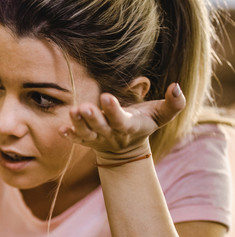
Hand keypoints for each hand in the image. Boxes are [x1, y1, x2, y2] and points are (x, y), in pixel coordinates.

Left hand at [61, 82, 185, 161]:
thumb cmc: (144, 123)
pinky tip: (61, 130)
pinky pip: (77, 139)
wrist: (126, 148)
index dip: (113, 110)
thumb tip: (177, 86)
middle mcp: (111, 134)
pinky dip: (70, 136)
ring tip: (72, 112)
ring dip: (78, 124)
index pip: (121, 120)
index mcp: (129, 127)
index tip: (105, 96)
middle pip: (100, 127)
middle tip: (83, 107)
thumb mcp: (162, 115)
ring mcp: (97, 138)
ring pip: (86, 133)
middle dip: (92, 118)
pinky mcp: (86, 140)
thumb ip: (174, 103)